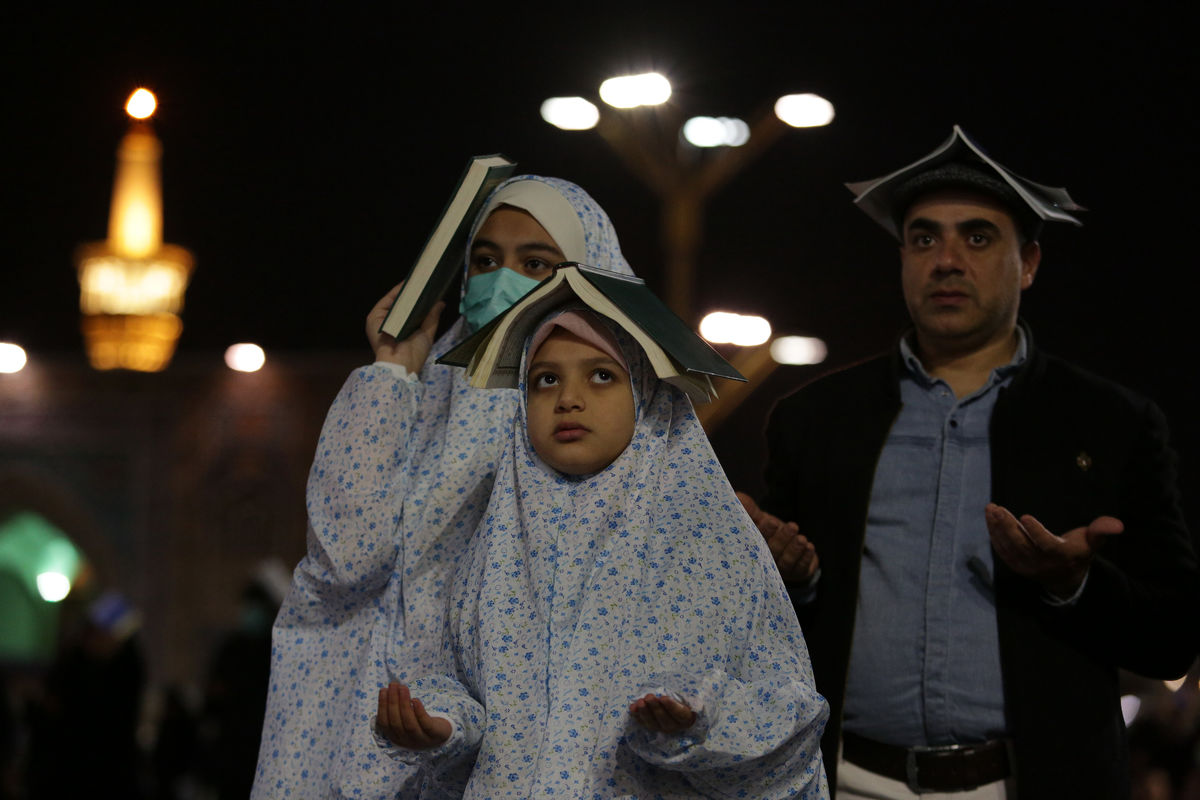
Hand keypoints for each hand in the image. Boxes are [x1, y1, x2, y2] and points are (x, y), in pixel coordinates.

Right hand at [365, 282, 444, 372]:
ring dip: (406, 289)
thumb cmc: (414, 354)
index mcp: (400, 329)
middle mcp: (389, 323)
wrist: (401, 365)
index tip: (429, 287)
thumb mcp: (427, 333)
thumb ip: (432, 317)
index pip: (409, 309)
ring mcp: (381, 320)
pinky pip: (387, 300)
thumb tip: (440, 302)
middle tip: (426, 280)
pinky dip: (397, 291)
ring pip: (393, 300)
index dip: (418, 298)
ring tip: (420, 278)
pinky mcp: (374, 317)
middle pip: (400, 303)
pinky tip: (409, 284)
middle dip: (412, 292)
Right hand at [376, 682, 451, 749]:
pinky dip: (419, 712)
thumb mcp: (405, 720)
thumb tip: (385, 691)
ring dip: (404, 704)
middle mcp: (406, 741)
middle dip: (392, 702)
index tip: (383, 690)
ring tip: (403, 688)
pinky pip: (425, 724)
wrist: (443, 735)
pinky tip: (415, 700)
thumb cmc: (420, 723)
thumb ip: (396, 711)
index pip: (384, 723)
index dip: (382, 706)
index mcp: (396, 737)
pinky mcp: (434, 735)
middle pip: (396, 723)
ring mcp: (421, 739)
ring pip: (409, 724)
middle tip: (393, 684)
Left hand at [629, 693, 695, 733]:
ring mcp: (661, 728)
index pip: (681, 714)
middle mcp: (674, 726)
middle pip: (665, 720)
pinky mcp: (650, 726)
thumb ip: (679, 694)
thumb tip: (671, 690)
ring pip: (652, 723)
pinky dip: (636, 715)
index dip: (672, 707)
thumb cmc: (679, 695)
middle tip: (649, 696)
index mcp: (686, 717)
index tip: (663, 698)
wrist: (669, 702)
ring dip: (645, 712)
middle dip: (656, 708)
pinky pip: (642, 723)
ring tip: (640, 701)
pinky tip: (632, 707)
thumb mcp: (682, 694)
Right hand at [736, 492, 818, 582]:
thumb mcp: (759, 519)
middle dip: (782, 539)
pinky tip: (810, 547)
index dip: (765, 531)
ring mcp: (780, 568)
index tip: (772, 521)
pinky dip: (805, 557)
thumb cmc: (769, 531)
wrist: (787, 548)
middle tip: (792, 527)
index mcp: (753, 546)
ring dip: (795, 549)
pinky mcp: (796, 572)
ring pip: (786, 561)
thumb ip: (749, 509)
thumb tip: (737, 497)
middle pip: (773, 551)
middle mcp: (765, 560)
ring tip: (802, 539)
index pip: (757, 540)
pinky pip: (800, 568)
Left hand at [985, 503, 1123, 598]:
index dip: (1036, 532)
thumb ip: (1101, 531)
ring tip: (990, 508)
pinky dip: (994, 535)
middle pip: (1021, 545)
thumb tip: (1118, 524)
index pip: (1046, 545)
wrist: (1066, 577)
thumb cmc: (1079, 552)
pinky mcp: (1016, 566)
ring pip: (1008, 548)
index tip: (1025, 516)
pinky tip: (990, 518)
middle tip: (997, 508)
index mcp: (1061, 556)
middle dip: (1008, 526)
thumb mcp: (1093, 542)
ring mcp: (1027, 567)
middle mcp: (1042, 563)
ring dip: (997, 528)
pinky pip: (1002, 551)